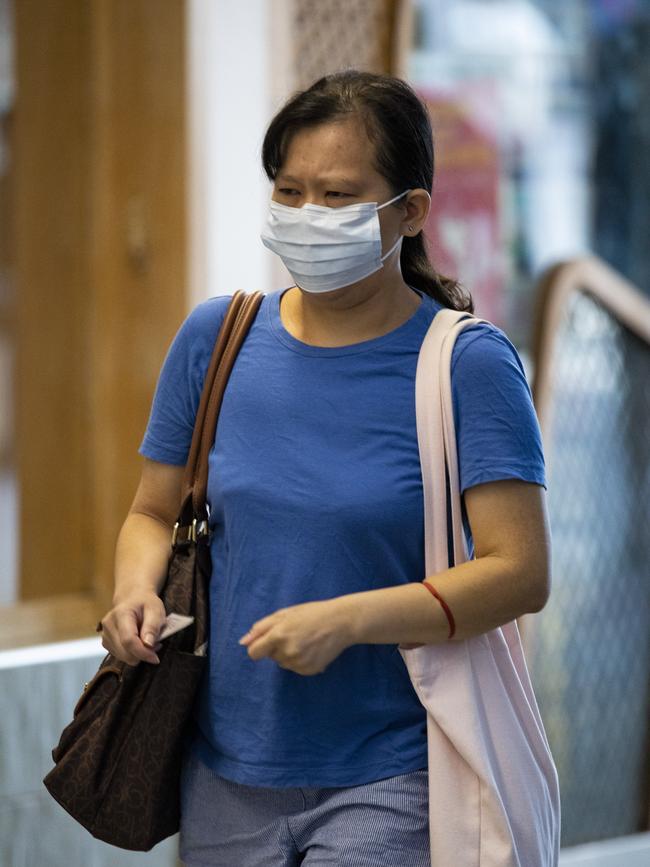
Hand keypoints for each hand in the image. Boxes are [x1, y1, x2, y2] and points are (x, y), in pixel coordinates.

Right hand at [97, 589, 166, 665]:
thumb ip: (152, 627)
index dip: (142, 653)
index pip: (128, 640)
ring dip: (138, 654)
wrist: (133, 599)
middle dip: (142, 654)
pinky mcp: (106, 642)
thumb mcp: (156, 610)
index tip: (155, 658)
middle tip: (156, 645)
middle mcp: (108, 625)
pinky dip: (132, 654)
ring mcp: (105, 634)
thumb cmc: (146, 604)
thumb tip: (148, 644)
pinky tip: (139, 643)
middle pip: (124, 652)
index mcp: (121, 614)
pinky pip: (120, 656)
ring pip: (122, 657)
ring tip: (148, 641)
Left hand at [238, 598, 352, 675]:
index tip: (268, 641)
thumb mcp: (285, 613)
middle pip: (270, 657)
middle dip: (277, 647)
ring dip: (288, 654)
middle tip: (295, 634)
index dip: (258, 647)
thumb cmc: (312, 613)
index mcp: (278, 635)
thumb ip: (261, 627)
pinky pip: (296, 668)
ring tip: (305, 641)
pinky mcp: (309, 671)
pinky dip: (300, 661)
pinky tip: (312, 649)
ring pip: (283, 663)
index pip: (254, 653)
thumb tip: (243, 642)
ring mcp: (299, 663)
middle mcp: (287, 652)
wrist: (341, 622)